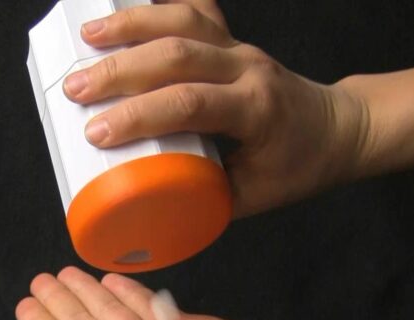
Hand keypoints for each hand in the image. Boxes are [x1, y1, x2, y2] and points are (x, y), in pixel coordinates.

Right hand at [63, 0, 369, 217]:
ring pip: (183, 21)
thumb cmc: (298, 166)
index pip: (190, 104)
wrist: (339, 129)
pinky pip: (196, 10)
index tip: (96, 132)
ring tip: (86, 36)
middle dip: (119, 70)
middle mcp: (247, 69)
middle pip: (177, 55)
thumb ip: (202, 198)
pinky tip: (127, 7)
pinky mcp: (232, 38)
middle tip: (74, 89)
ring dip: (131, 25)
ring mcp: (240, 47)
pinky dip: (160, 6)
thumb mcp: (252, 197)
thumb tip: (145, 205)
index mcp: (255, 110)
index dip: (139, 115)